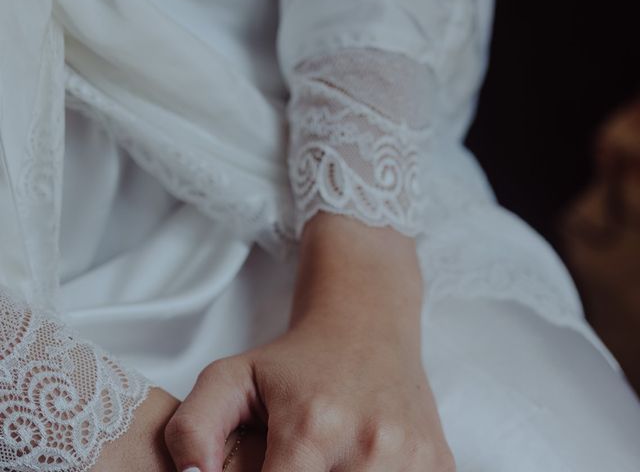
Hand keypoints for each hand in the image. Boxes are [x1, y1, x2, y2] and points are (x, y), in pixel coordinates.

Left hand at [164, 213, 454, 470]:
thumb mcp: (231, 378)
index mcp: (313, 429)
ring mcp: (413, 460)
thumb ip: (193, 430)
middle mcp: (369, 449)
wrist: (368, 325)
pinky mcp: (439, 465)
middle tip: (298, 465)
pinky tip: (360, 462)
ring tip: (328, 462)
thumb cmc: (297, 359)